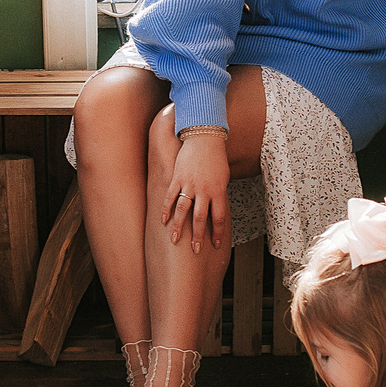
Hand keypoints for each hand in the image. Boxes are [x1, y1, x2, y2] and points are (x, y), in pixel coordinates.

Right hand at [164, 131, 232, 251]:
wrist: (205, 136)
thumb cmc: (216, 157)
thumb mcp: (223, 177)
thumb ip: (218, 194)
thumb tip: (214, 208)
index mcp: (218, 191)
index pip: (218, 218)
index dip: (217, 233)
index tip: (215, 245)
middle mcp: (204, 190)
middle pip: (200, 219)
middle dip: (198, 237)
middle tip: (195, 250)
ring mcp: (189, 184)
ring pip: (183, 211)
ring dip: (179, 227)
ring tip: (174, 240)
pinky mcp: (177, 177)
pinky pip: (170, 196)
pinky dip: (166, 209)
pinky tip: (163, 221)